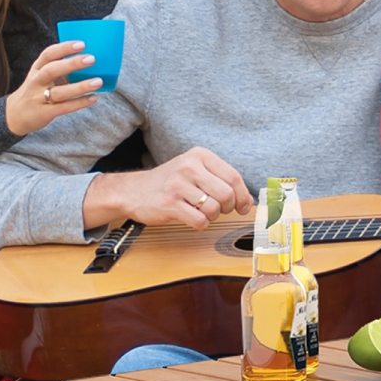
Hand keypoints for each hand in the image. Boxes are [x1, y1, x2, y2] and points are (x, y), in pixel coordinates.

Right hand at [5, 42, 102, 135]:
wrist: (14, 115)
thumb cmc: (36, 91)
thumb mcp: (41, 76)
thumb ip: (59, 68)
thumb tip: (87, 60)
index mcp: (37, 69)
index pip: (48, 54)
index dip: (64, 48)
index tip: (81, 44)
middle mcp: (36, 82)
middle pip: (52, 70)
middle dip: (71, 64)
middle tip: (91, 58)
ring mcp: (39, 98)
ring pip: (60, 91)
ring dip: (80, 86)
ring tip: (98, 81)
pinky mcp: (45, 113)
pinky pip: (64, 107)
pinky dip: (79, 102)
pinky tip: (94, 98)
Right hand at [83, 147, 253, 230]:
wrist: (132, 191)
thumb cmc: (170, 183)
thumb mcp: (194, 171)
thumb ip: (221, 180)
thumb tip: (248, 201)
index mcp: (199, 156)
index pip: (233, 176)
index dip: (243, 195)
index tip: (243, 206)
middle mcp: (189, 166)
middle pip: (227, 194)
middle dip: (227, 208)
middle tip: (219, 210)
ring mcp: (178, 185)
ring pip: (214, 209)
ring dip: (212, 216)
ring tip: (201, 212)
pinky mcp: (170, 203)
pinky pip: (200, 221)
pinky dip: (200, 224)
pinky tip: (191, 218)